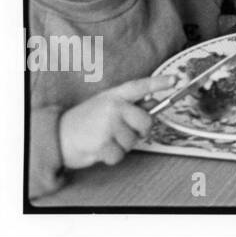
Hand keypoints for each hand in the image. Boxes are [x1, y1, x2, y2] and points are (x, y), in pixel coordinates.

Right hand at [58, 75, 176, 169]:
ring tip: (104, 139)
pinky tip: (100, 149)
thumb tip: (154, 104)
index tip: (176, 80)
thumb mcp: (105, 105)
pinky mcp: (103, 142)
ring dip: (121, 145)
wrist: (57, 136)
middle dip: (140, 132)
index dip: (159, 83)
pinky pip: (121, 155)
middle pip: (146, 122)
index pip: (140, 86)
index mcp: (115, 95)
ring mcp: (108, 124)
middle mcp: (113, 107)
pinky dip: (112, 156)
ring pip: (133, 141)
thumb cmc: (84, 121)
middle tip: (123, 132)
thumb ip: (128, 104)